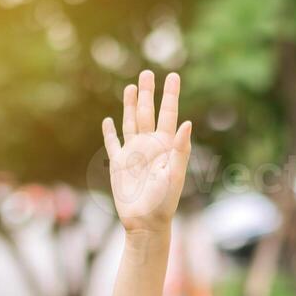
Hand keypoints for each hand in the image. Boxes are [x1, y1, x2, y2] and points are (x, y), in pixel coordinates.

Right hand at [101, 69, 192, 235]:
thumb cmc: (164, 201)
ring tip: (131, 87)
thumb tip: (187, 123)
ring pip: (131, 122)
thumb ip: (181, 149)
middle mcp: (149, 146)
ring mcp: (134, 154)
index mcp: (166, 146)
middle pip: (147, 113)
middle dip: (148, 93)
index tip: (173, 76)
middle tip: (147, 73)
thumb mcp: (175, 174)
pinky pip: (113, 144)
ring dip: (130, 105)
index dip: (170, 95)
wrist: (145, 222)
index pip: (169, 114)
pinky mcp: (119, 164)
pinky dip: (109, 132)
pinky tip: (108, 121)